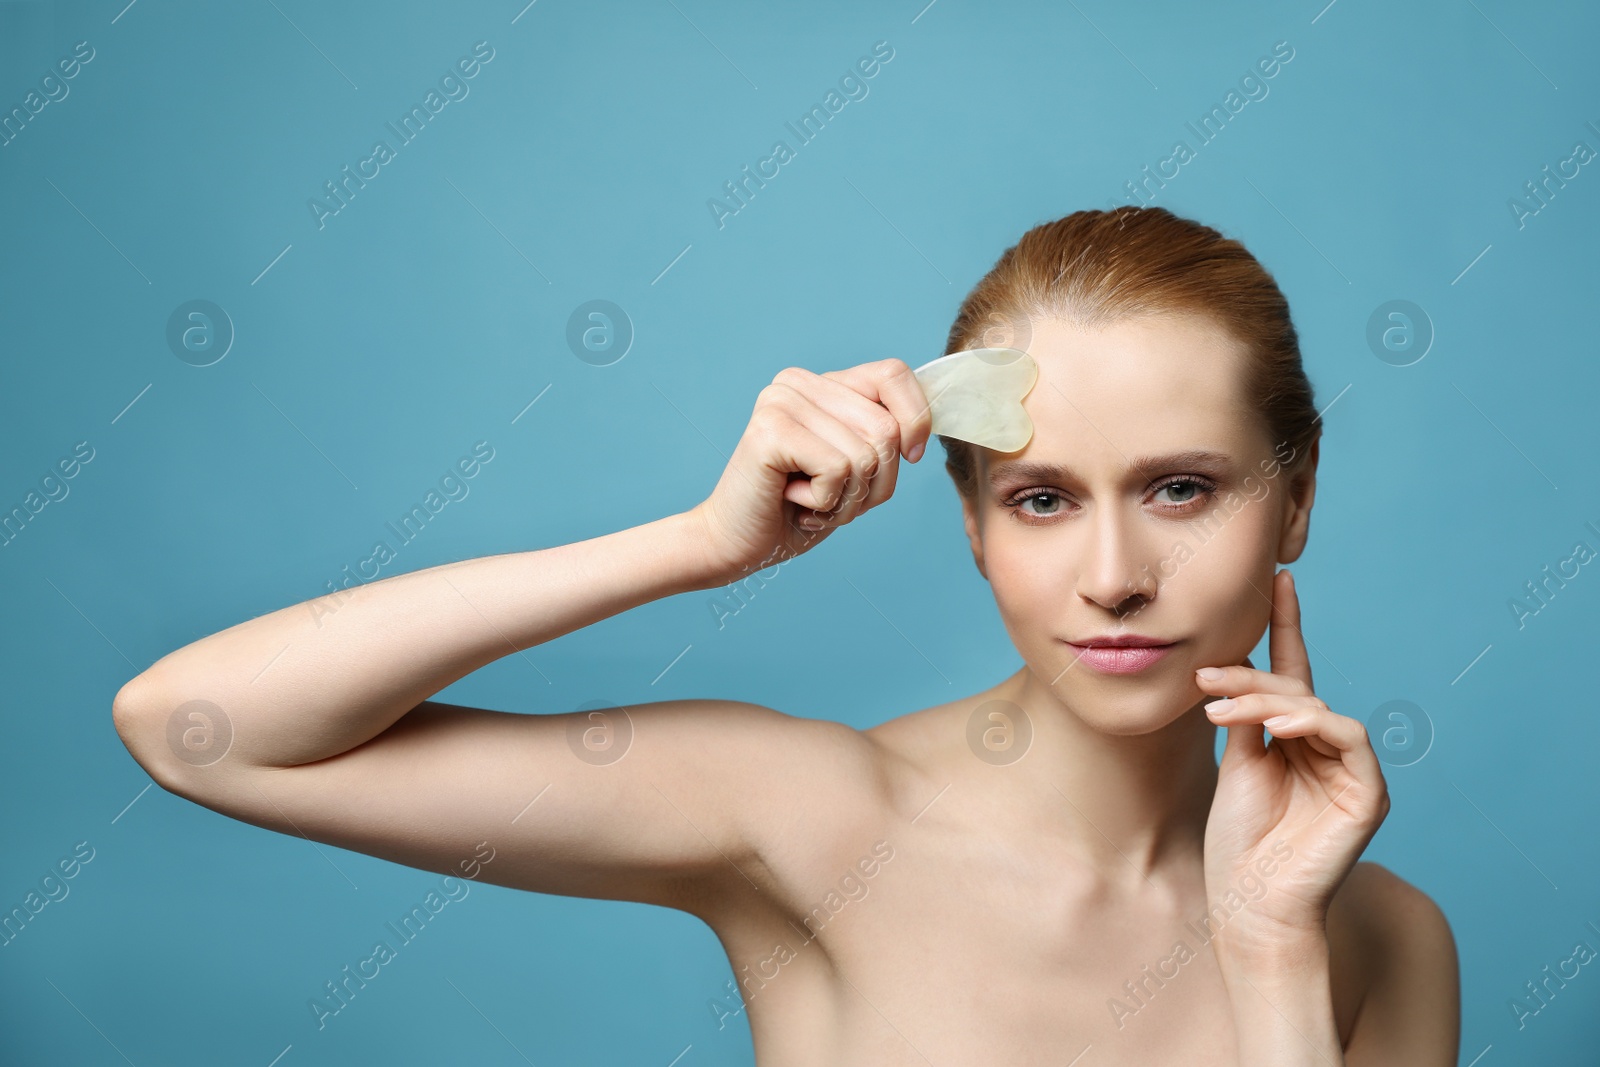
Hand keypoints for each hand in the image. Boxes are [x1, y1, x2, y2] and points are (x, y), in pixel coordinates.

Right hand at [687, 359, 932, 578]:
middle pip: (887, 428)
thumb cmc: (799, 510)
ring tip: (811, 500)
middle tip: (833, 495)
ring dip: (849, 497)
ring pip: (867, 453)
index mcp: (822, 383)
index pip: (894, 374)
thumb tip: (925, 425)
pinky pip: (838, 469)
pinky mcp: (770, 430)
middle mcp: (798, 382)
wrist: (738, 545)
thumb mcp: (858, 468)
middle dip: (876, 482)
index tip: (911, 456)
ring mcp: (781, 402)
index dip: (917, 420)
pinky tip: (793, 500)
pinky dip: (825, 502)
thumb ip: (886, 436)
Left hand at [1196, 569, 1389, 952]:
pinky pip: (1349, 737)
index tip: (1279, 579)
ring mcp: (1351, 772)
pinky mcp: (1368, 794)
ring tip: (1223, 708)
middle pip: (1296, 689)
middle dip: (1250, 677)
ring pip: (1316, 707)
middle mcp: (1327, 752)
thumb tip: (1235, 673)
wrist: (1250, 906)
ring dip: (1268, 700)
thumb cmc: (1238, 845)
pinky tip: (1276, 726)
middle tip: (1204, 679)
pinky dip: (1313, 723)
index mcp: (1295, 743)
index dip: (1287, 626)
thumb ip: (1244, 718)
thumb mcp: (1234, 765)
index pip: (1293, 675)